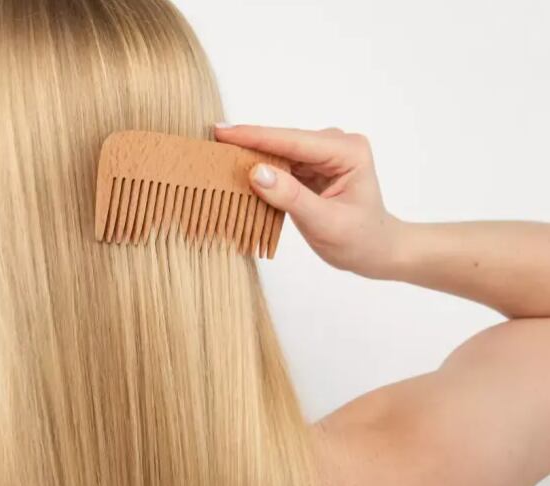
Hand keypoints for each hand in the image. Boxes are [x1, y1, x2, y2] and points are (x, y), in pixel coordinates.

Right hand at [215, 124, 403, 278]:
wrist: (376, 252)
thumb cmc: (360, 240)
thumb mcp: (326, 223)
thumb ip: (292, 197)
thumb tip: (257, 172)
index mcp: (347, 151)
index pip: (293, 141)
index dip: (255, 136)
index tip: (221, 132)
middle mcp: (336, 144)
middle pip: (282, 142)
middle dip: (248, 145)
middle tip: (210, 147)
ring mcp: (323, 154)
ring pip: (278, 152)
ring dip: (251, 158)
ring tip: (217, 159)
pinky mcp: (311, 166)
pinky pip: (280, 164)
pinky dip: (260, 171)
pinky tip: (237, 173)